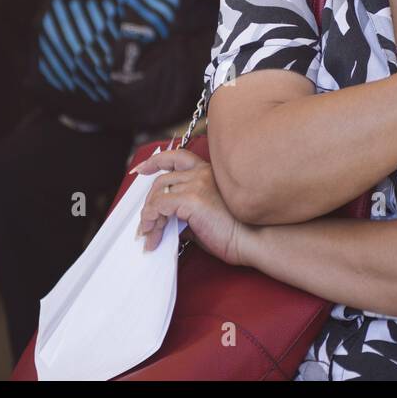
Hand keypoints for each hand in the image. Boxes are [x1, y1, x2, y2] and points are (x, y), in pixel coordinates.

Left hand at [134, 149, 246, 264]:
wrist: (255, 240)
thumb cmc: (238, 232)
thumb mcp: (208, 217)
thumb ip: (187, 213)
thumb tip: (167, 222)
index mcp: (210, 172)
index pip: (178, 157)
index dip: (156, 160)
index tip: (141, 169)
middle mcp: (203, 172)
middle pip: (162, 180)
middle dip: (148, 203)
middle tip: (144, 226)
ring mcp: (198, 183)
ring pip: (158, 193)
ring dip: (149, 217)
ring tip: (149, 237)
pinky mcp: (193, 198)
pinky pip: (159, 205)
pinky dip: (151, 220)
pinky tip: (154, 235)